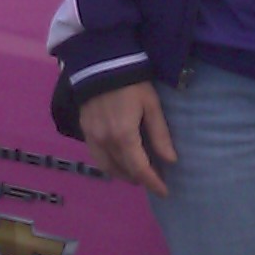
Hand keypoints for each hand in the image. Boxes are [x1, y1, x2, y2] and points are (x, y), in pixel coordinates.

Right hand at [79, 80, 173, 195]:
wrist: (101, 62)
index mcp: (124, 136)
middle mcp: (105, 141)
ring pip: (107, 167)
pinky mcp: (84, 131)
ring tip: (138, 173)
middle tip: (154, 180)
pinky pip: (96, 156)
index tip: (164, 192)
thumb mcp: (151, 105)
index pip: (139, 170)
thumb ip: (160, 135)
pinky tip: (120, 160)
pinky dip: (109, 164)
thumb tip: (170, 161)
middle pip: (123, 171)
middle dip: (140, 179)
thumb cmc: (132, 82)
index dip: (153, 183)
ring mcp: (91, 137)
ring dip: (123, 174)